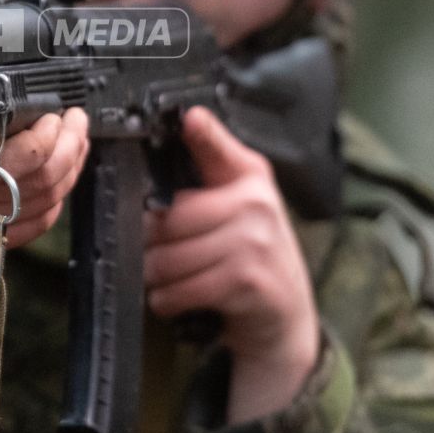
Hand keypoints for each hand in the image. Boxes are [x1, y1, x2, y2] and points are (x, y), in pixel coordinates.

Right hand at [0, 108, 89, 251]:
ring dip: (70, 168)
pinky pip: (39, 221)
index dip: (45, 136)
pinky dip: (60, 195)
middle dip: (68, 146)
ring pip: (44, 200)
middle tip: (75, 124)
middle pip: (35, 179)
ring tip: (76, 141)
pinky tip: (65, 172)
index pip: (8, 154)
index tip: (55, 115)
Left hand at [143, 106, 320, 423]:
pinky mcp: (247, 281)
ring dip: (156, 277)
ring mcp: (254, 243)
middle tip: (155, 252)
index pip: (215, 146)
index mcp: (249, 176)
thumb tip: (182, 124)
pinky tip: (181, 296)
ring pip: (166, 258)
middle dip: (148, 243)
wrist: (286, 316)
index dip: (198, 129)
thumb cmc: (252, 254)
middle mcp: (256, 203)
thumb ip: (209, 165)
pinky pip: (178, 290)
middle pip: (165, 218)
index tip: (188, 116)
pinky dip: (167, 300)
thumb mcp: (239, 202)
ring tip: (171, 277)